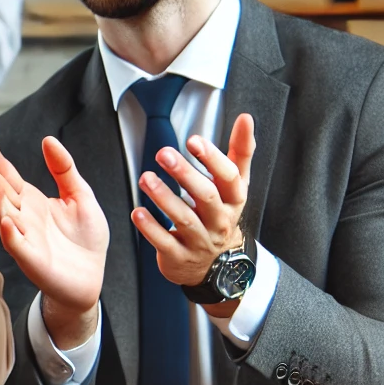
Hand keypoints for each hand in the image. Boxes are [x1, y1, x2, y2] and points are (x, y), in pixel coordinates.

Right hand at [0, 137, 107, 339]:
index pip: (9, 177)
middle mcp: (24, 218)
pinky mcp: (32, 259)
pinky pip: (16, 246)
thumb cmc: (85, 240)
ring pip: (2, 216)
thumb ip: (64, 169)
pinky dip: (10, 235)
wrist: (93, 275)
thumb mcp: (81, 195)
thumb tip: (49, 141)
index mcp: (33, 201)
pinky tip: (6, 222)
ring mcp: (25, 238)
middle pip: (0, 193)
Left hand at [132, 113, 255, 301]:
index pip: (228, 178)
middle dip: (185, 174)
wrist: (217, 266)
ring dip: (163, 197)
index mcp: (234, 200)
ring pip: (184, 219)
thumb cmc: (221, 214)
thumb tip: (245, 118)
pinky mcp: (180, 256)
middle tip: (163, 153)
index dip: (212, 158)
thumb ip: (240, 151)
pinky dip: (151, 228)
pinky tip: (138, 212)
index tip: (193, 140)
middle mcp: (220, 221)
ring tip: (146, 178)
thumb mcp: (236, 185)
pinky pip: (165, 242)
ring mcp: (200, 240)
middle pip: (206, 196)